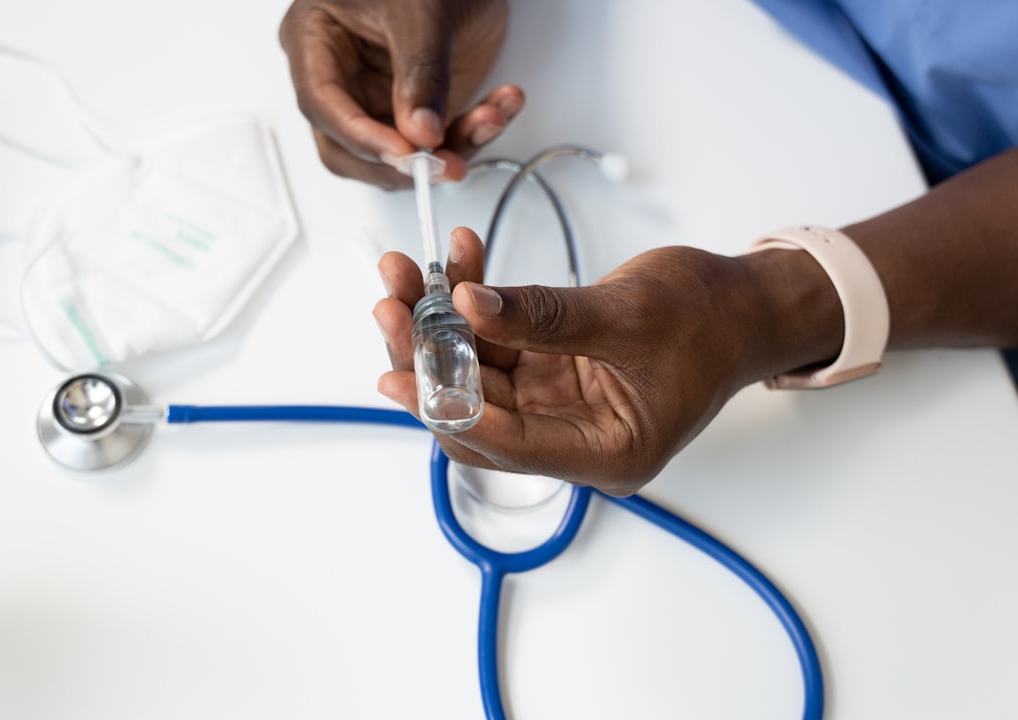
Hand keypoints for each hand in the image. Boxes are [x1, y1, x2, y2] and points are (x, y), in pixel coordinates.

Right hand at [279, 0, 524, 188]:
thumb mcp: (423, 12)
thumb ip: (421, 73)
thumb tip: (420, 131)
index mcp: (315, 40)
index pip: (323, 105)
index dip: (362, 138)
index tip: (405, 152)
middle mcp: (341, 77)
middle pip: (351, 149)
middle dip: (405, 162)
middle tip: (447, 162)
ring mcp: (378, 97)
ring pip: (400, 156)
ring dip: (453, 147)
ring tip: (492, 118)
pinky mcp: (416, 110)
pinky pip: (439, 144)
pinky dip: (474, 134)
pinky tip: (499, 110)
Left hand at [373, 228, 826, 495]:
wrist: (746, 304)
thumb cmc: (712, 319)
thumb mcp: (629, 313)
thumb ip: (545, 315)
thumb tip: (467, 305)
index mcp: (606, 453)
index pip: (508, 443)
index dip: (447, 406)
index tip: (397, 371)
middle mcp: (576, 438)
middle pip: (479, 412)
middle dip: (430, 357)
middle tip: (391, 304)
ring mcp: (561, 406)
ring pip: (478, 375)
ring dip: (441, 324)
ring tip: (407, 272)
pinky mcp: (553, 373)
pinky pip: (498, 345)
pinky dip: (475, 306)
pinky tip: (458, 263)